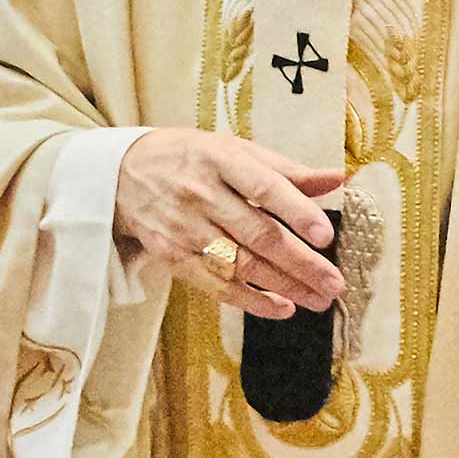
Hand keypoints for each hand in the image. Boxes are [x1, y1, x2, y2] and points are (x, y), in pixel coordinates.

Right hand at [112, 129, 346, 317]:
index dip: (296, 212)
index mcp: (221, 159)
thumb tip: (337, 177)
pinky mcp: (172, 256)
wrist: (121, 173)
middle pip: (258, 234)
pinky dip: (250, 300)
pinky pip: (215, 285)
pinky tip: (281, 307)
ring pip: (241, 264)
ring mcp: (184, 228)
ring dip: (284, 286)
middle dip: (301, 263)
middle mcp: (201, 194)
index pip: (264, 188)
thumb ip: (286, 169)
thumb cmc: (191, 158)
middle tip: (334, 284)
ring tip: (318, 299)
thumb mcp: (234, 150)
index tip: (325, 236)